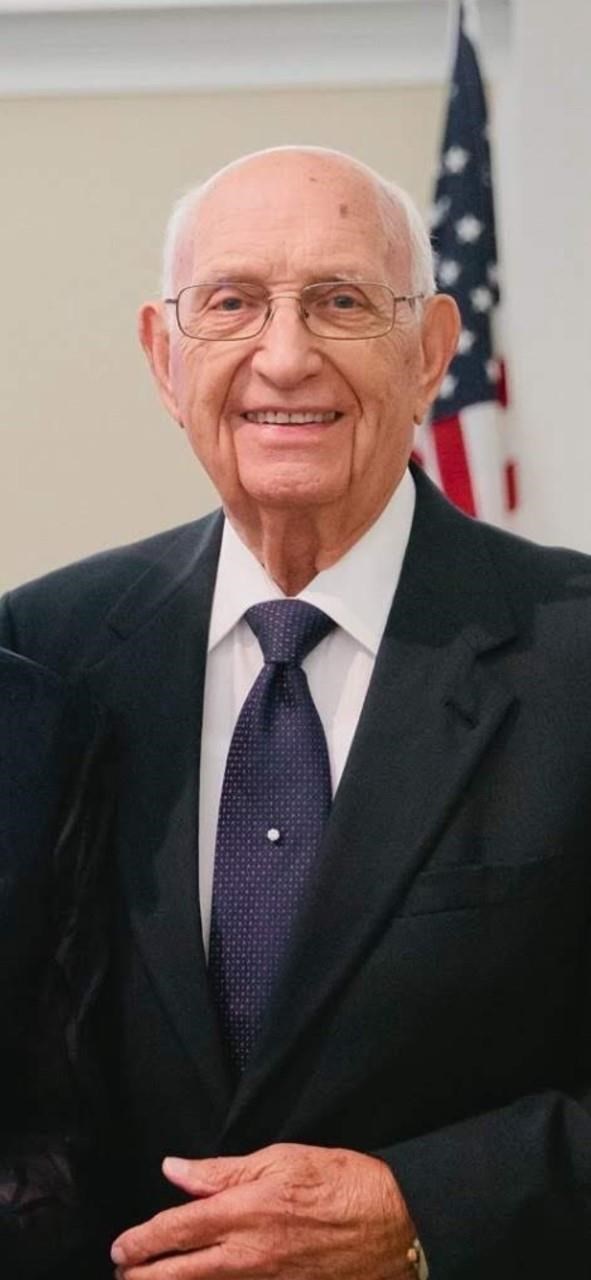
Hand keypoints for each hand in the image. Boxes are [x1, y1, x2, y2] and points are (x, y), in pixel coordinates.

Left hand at [111, 1141, 416, 1278]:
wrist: (395, 1225)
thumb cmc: (342, 1182)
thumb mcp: (282, 1159)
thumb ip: (223, 1170)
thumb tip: (175, 1169)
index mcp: (244, 1211)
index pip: (176, 1229)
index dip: (142, 1240)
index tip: (121, 1246)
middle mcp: (247, 1256)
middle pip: (179, 1274)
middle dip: (144, 1275)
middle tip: (124, 1272)